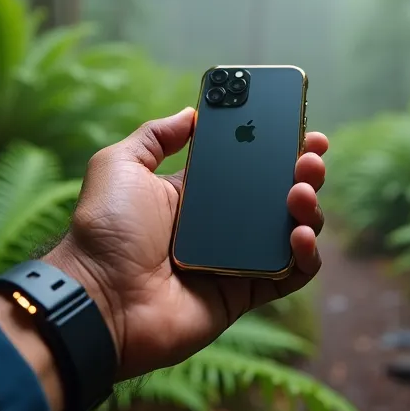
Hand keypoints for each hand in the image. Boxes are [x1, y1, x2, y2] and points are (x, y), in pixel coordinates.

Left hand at [47, 107, 326, 378]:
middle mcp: (219, 226)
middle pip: (277, 195)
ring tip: (300, 193)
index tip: (300, 130)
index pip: (247, 166)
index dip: (276, 147)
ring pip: (291, 232)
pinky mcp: (245, 294)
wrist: (99, 298)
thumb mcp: (120, 165)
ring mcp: (236, 261)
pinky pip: (290, 276)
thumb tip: (191, 112)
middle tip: (310, 159)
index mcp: (194, 195)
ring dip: (308, 209)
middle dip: (302, 172)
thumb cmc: (104, 231)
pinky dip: (306, 256)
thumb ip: (156, 136)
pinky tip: (299, 235)